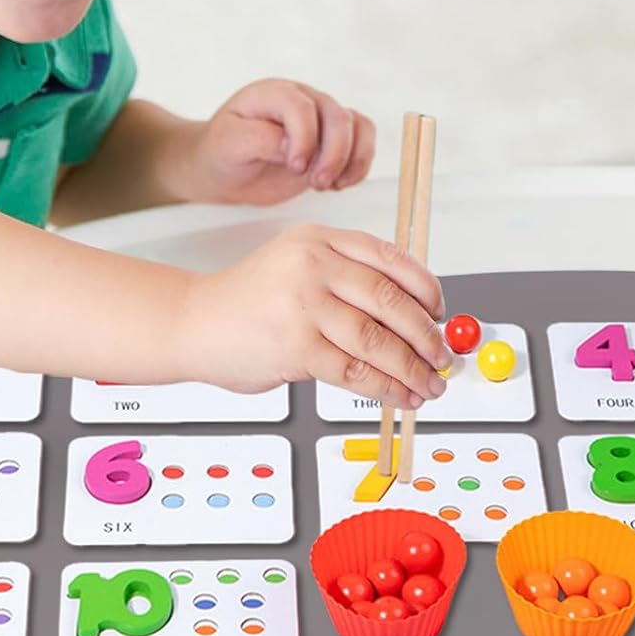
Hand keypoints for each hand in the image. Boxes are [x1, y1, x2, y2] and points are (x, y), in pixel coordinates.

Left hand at [183, 80, 375, 205]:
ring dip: (351, 159)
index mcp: (274, 93)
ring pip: (357, 127)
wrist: (225, 170)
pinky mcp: (331, 141)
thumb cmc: (222, 153)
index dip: (305, 136)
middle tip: (317, 183)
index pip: (302, 106)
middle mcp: (302, 100)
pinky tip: (340, 184)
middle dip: (333, 153)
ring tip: (328, 185)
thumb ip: (261, 139)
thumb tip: (293, 146)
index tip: (295, 166)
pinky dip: (359, 165)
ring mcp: (320, 120)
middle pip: (337, 116)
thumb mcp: (230, 144)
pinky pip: (362, 143)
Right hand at [183, 224, 449, 405]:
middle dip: (426, 336)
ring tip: (428, 384)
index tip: (439, 313)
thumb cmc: (244, 302)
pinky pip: (356, 372)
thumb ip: (343, 277)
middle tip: (442, 356)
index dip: (425, 289)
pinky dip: (386, 388)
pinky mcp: (296, 347)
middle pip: (391, 301)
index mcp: (318, 240)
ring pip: (379, 340)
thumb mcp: (294, 266)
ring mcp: (304, 306)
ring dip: (412, 368)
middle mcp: (313, 266)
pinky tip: (399, 395)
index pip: (390, 259)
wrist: (192, 323)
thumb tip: (407, 315)